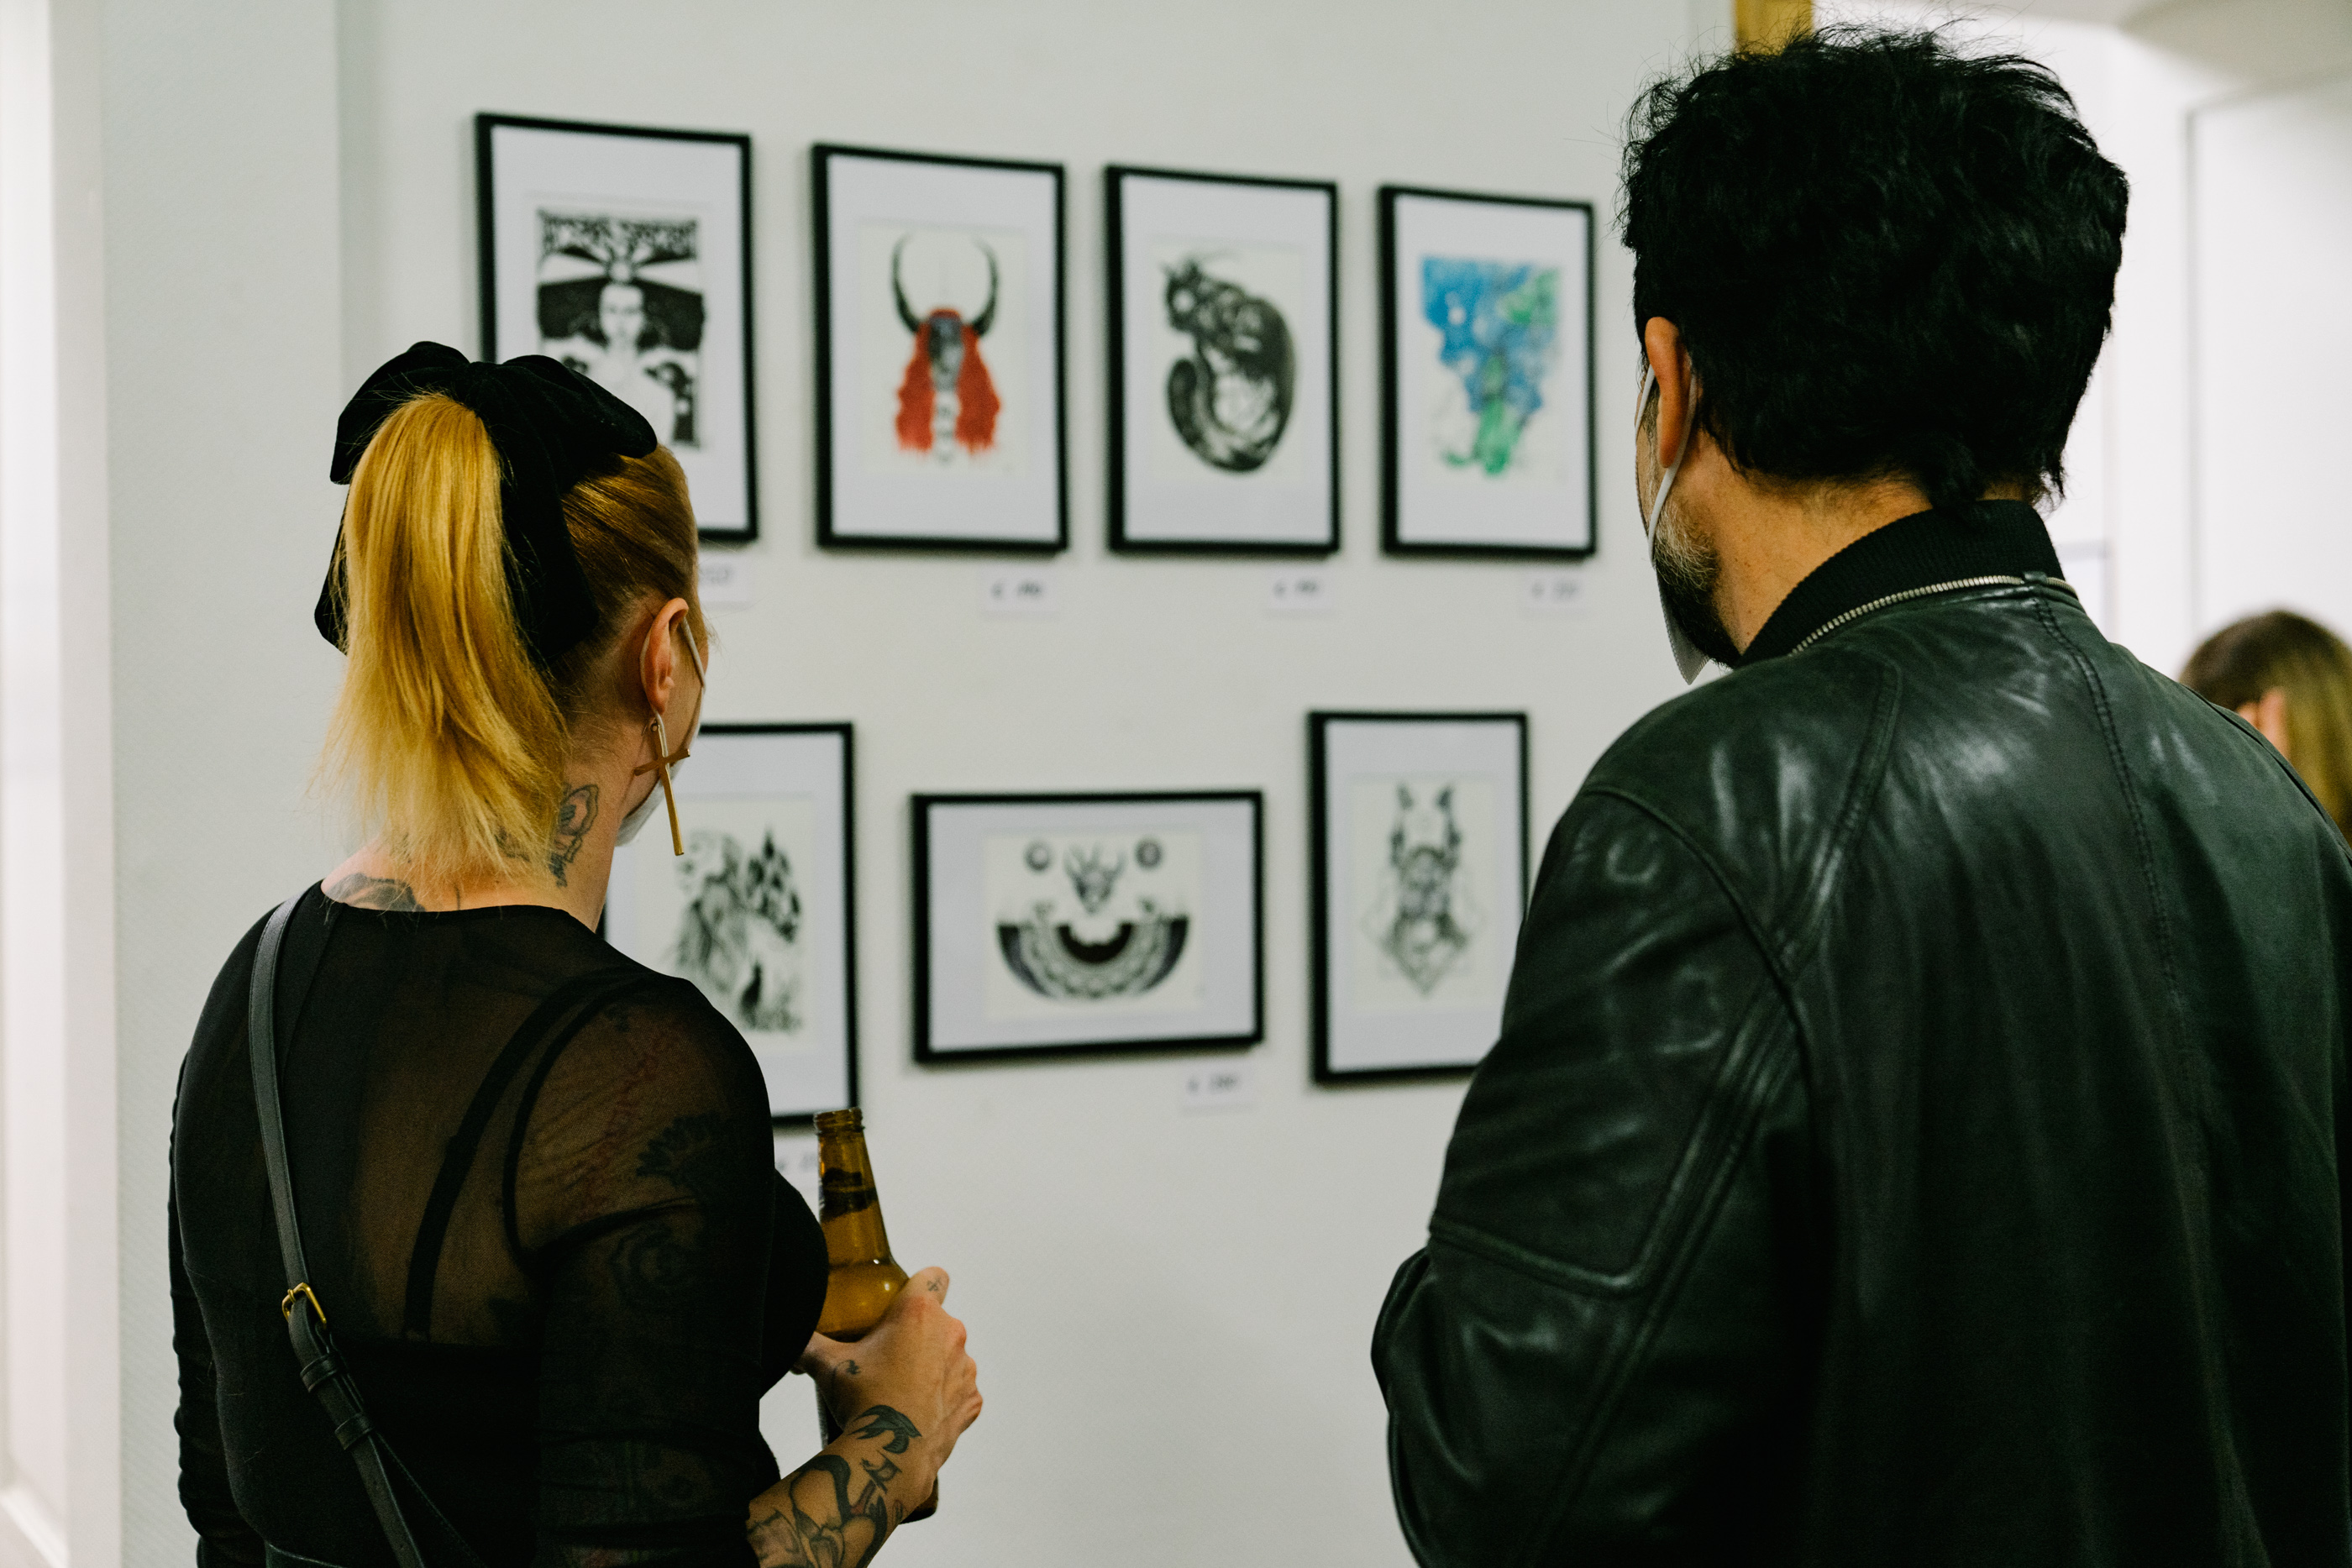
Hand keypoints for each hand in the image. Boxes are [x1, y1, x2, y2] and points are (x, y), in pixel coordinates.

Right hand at [800, 1267, 982, 1473]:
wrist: (888, 1452)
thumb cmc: (863, 1402)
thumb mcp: (826, 1364)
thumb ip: (807, 1343)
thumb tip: (791, 1340)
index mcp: (919, 1313)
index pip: (934, 1277)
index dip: (921, 1285)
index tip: (905, 1300)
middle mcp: (950, 1333)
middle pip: (937, 1320)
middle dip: (917, 1333)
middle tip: (888, 1355)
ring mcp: (965, 1367)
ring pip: (950, 1355)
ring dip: (932, 1365)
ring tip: (901, 1387)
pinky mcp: (972, 1399)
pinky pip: (959, 1389)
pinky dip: (944, 1397)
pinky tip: (918, 1409)